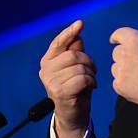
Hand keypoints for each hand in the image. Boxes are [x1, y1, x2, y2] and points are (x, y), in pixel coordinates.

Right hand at [39, 20, 96, 137]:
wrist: (73, 114)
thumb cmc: (76, 88)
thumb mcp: (76, 67)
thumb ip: (75, 51)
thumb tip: (78, 35)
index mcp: (48, 61)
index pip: (59, 42)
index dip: (70, 32)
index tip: (80, 23)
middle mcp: (45, 70)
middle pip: (74, 55)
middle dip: (89, 62)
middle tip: (92, 72)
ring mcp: (50, 81)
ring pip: (80, 67)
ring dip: (91, 74)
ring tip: (89, 82)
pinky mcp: (59, 92)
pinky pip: (83, 79)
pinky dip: (91, 83)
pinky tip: (89, 88)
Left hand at [109, 27, 137, 108]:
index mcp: (134, 40)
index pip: (119, 34)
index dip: (116, 37)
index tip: (114, 40)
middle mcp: (124, 53)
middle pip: (117, 53)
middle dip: (124, 57)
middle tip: (136, 64)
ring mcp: (120, 70)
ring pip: (116, 68)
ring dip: (123, 71)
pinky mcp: (119, 85)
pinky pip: (117, 83)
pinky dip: (125, 84)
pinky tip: (137, 86)